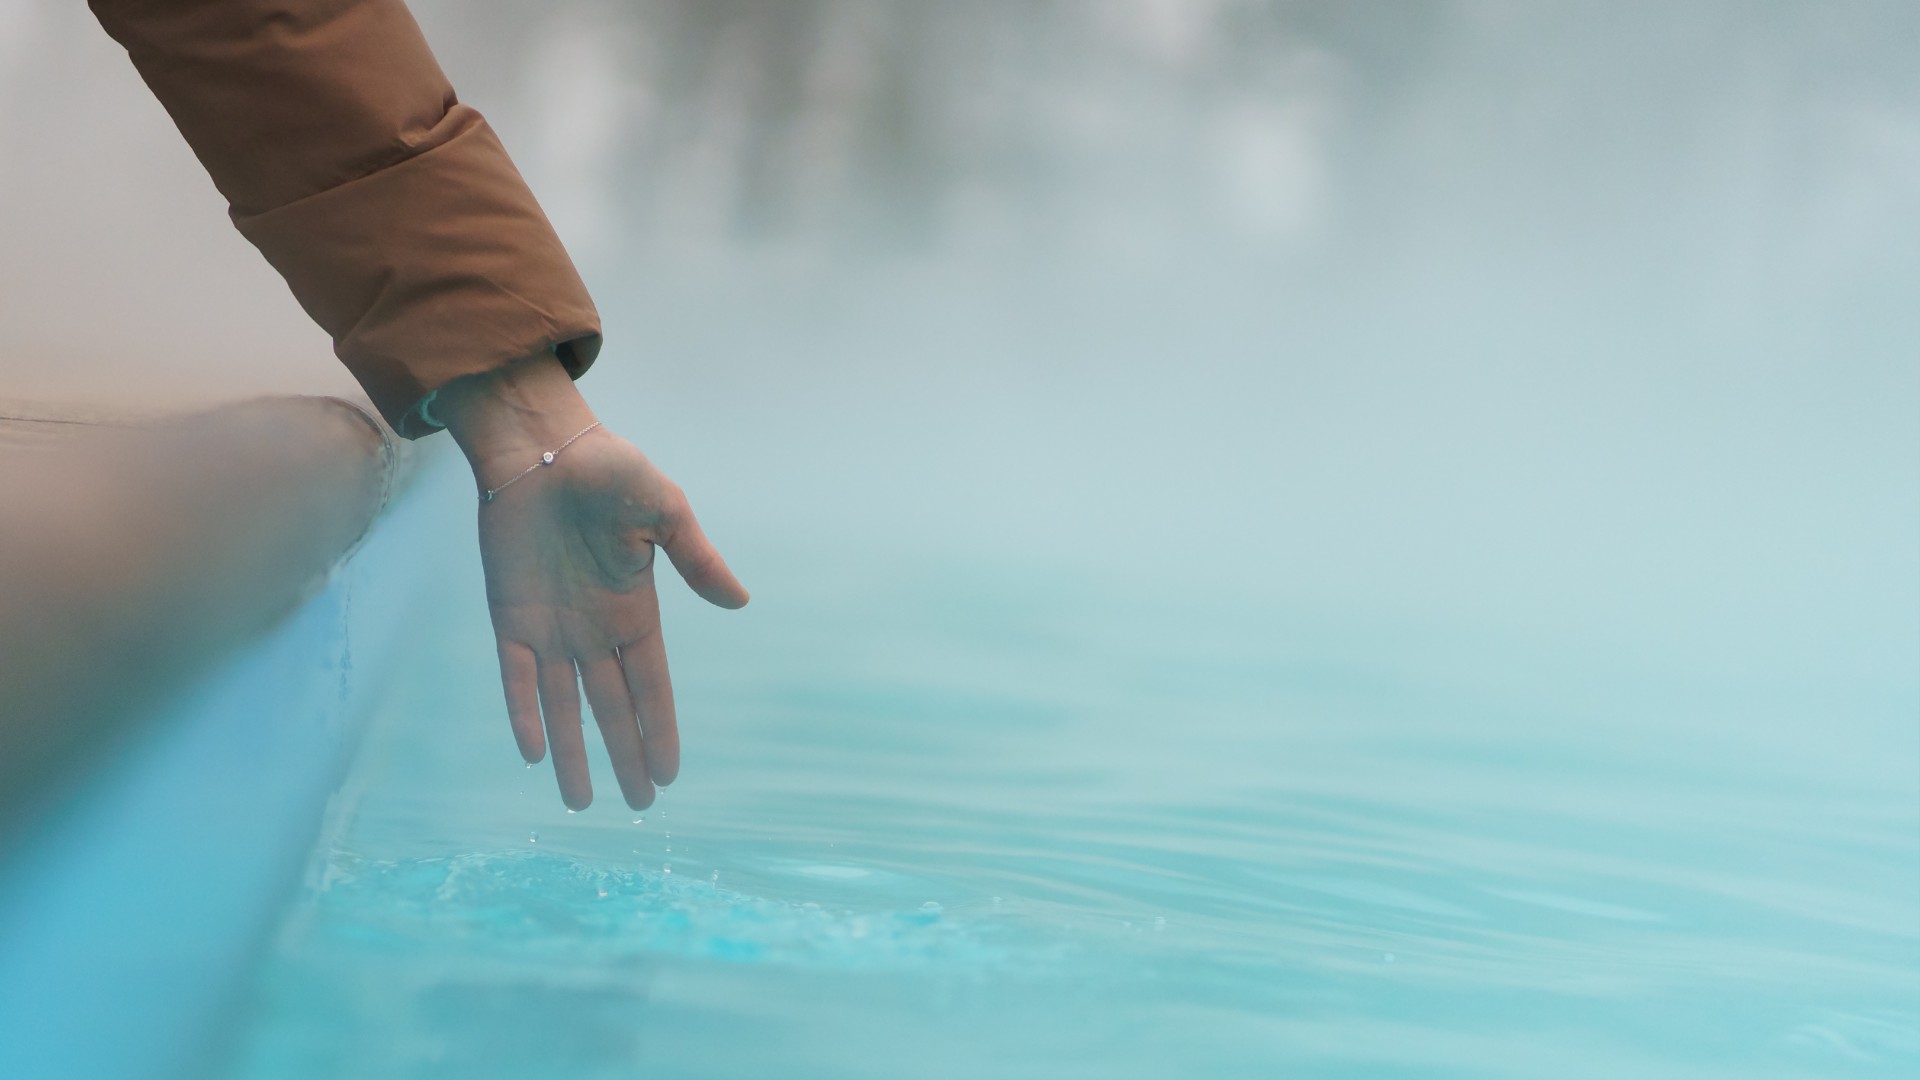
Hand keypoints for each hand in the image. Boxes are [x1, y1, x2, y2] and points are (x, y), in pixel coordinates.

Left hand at [436, 355, 747, 809]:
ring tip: (580, 802)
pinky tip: (530, 753)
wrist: (540, 445)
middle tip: (638, 806)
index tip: (669, 774)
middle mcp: (594, 630)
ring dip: (570, 753)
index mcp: (635, 609)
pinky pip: (515, 676)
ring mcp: (550, 627)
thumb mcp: (665, 510)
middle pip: (612, 707)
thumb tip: (740, 603)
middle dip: (625, 756)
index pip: (651, 685)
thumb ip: (697, 558)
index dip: (660, 729)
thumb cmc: (608, 469)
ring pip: (564, 705)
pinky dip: (523, 713)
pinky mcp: (509, 615)